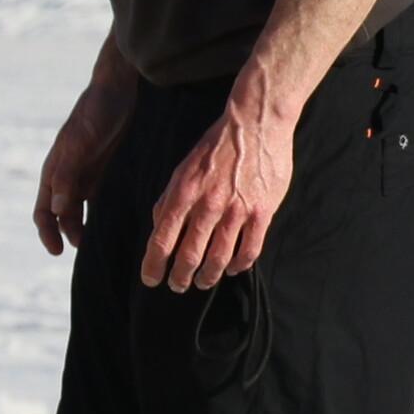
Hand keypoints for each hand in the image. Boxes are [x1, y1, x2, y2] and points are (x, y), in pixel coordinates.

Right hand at [34, 70, 130, 255]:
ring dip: (83, 225)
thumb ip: (67, 176)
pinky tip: (115, 221)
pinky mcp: (104, 167)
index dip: (47, 232)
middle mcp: (66, 175)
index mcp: (54, 170)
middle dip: (67, 233)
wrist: (119, 88)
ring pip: (78, 207)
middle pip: (60, 213)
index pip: (43, 210)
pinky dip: (101, 211)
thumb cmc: (96, 113)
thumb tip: (55, 211)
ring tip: (98, 242)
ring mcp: (85, 172)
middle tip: (85, 250)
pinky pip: (98, 196)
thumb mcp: (80, 144)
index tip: (58, 251)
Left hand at [141, 87, 294, 290]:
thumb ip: (169, 200)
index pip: (161, 241)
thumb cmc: (215, 148)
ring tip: (202, 283)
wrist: (255, 126)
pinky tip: (232, 269)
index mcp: (182, 195)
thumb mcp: (182, 170)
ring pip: (219, 258)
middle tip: (176, 286)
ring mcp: (236, 211)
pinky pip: (250, 250)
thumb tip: (157, 227)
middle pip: (189, 256)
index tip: (150, 280)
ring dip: (208, 277)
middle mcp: (207, 206)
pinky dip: (239, 265)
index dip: (153, 266)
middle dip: (179, 277)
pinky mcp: (262, 212)